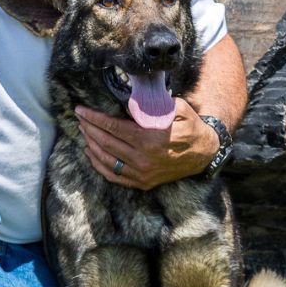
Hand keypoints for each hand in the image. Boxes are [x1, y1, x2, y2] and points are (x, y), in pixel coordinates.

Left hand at [75, 100, 218, 189]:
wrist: (205, 154)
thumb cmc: (191, 127)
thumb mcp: (177, 109)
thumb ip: (154, 106)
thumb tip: (129, 103)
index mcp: (150, 139)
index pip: (113, 127)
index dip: (94, 118)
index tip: (81, 110)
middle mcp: (143, 158)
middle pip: (105, 142)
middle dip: (89, 128)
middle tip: (79, 118)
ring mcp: (142, 173)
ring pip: (106, 159)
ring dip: (90, 144)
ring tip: (83, 132)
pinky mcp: (143, 183)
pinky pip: (113, 176)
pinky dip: (98, 165)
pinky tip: (91, 153)